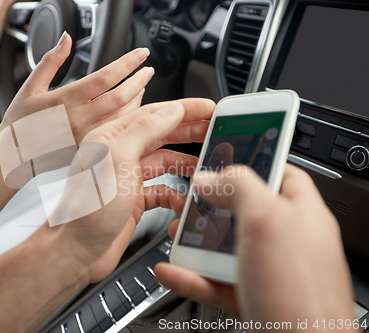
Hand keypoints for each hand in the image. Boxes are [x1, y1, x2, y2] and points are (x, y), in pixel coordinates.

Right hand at [0, 32, 154, 142]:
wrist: (12, 159)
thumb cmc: (19, 123)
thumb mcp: (30, 87)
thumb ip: (50, 61)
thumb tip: (66, 38)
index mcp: (64, 101)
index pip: (104, 78)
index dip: (127, 64)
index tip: (141, 54)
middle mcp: (77, 120)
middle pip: (119, 98)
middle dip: (139, 81)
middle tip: (148, 69)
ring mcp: (85, 138)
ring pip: (121, 118)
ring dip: (136, 100)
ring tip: (142, 86)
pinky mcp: (88, 151)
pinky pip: (114, 133)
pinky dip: (127, 119)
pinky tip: (131, 109)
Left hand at [46, 98, 214, 282]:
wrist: (76, 250)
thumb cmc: (88, 208)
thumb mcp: (118, 159)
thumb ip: (144, 131)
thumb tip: (170, 111)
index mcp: (110, 137)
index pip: (153, 114)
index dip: (184, 109)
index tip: (208, 107)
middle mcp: (118, 154)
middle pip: (161, 135)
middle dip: (190, 131)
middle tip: (215, 128)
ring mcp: (126, 178)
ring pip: (164, 162)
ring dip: (186, 163)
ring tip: (206, 163)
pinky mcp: (132, 199)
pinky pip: (161, 190)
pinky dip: (175, 194)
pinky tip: (183, 199)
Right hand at [155, 165, 355, 330]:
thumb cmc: (300, 295)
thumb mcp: (268, 221)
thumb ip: (240, 187)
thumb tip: (211, 177)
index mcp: (300, 214)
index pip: (280, 171)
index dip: (253, 158)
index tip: (225, 151)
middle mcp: (285, 241)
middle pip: (244, 210)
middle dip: (212, 203)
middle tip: (191, 198)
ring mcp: (266, 270)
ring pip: (225, 246)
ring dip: (195, 240)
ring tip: (175, 233)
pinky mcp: (250, 297)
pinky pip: (214, 280)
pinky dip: (190, 275)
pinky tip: (171, 270)